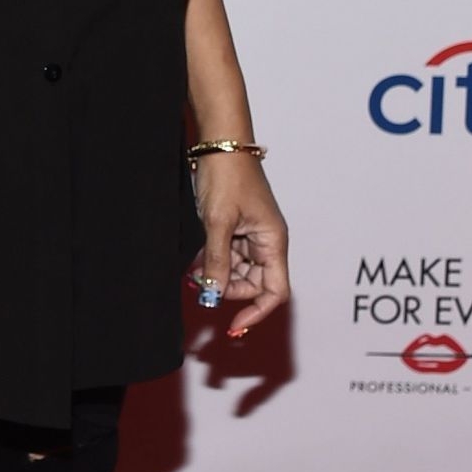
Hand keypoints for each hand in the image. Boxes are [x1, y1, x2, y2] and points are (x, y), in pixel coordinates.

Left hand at [189, 154, 289, 339]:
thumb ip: (217, 262)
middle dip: (228, 290)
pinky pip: (227, 258)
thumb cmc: (227, 176)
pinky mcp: (236, 230)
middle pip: (254, 285)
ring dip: (217, 277)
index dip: (257, 312)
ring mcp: (251, 236)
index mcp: (273, 241)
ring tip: (195, 272)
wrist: (219, 145)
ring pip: (237, 273)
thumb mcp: (218, 223)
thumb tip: (214, 295)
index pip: (275, 291)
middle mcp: (267, 242)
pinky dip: (213, 264)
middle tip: (202, 284)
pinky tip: (197, 263)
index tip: (233, 327)